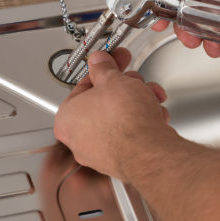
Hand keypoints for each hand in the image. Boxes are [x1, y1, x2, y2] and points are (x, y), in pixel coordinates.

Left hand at [53, 48, 174, 179]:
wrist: (148, 150)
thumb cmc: (124, 121)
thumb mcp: (113, 80)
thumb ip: (103, 68)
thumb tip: (99, 62)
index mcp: (67, 118)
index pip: (83, 85)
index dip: (103, 69)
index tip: (113, 62)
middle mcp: (78, 139)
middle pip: (103, 102)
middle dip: (125, 87)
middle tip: (135, 80)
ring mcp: (99, 152)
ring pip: (119, 118)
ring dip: (138, 102)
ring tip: (149, 97)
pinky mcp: (120, 159)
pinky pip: (130, 134)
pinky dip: (142, 122)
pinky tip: (152, 115)